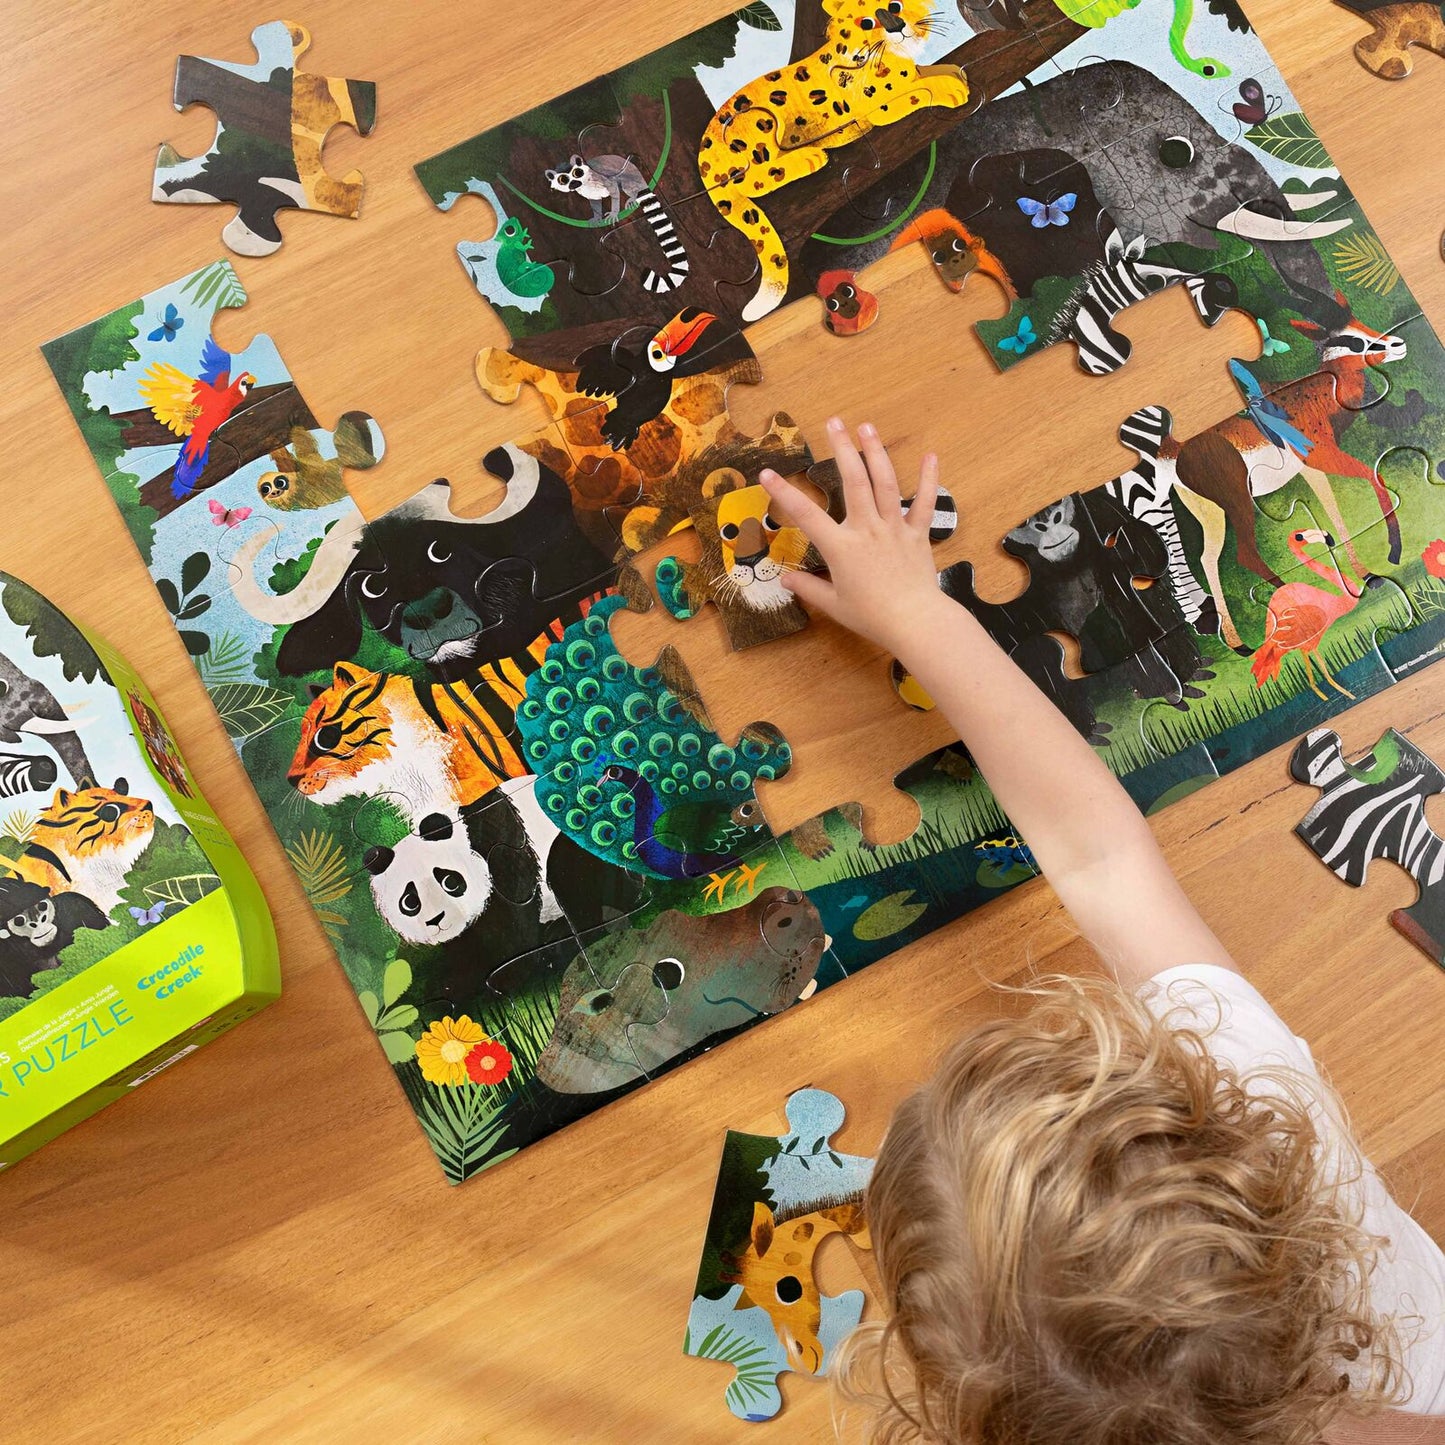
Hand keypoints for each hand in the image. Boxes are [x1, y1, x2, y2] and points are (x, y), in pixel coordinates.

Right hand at [760, 417, 945, 655]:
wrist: (915, 622)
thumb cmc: (872, 617)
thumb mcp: (834, 605)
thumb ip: (810, 588)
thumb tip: (786, 580)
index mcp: (842, 547)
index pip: (806, 515)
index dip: (784, 493)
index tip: (767, 473)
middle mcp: (867, 529)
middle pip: (853, 481)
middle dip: (842, 449)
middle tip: (834, 423)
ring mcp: (894, 528)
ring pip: (885, 483)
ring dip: (876, 452)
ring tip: (867, 427)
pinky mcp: (917, 534)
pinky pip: (924, 502)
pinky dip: (929, 478)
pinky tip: (930, 456)